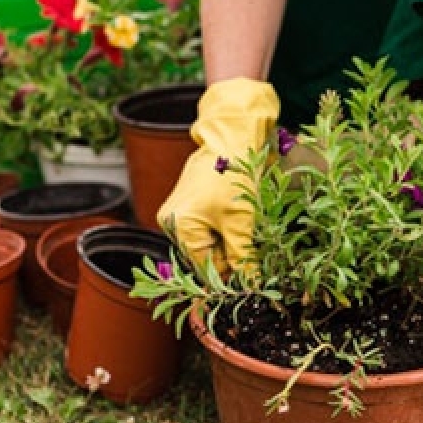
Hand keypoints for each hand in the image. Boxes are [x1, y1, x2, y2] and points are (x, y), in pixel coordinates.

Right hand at [157, 77, 279, 273]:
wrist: (230, 137)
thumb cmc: (234, 175)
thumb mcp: (242, 220)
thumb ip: (243, 256)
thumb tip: (250, 284)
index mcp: (179, 227)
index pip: (205, 267)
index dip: (230, 272)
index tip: (251, 273)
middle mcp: (170, 222)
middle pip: (204, 255)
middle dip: (229, 253)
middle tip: (250, 240)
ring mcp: (176, 212)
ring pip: (206, 241)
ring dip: (227, 239)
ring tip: (243, 222)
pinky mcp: (185, 204)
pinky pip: (204, 226)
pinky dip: (222, 226)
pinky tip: (234, 214)